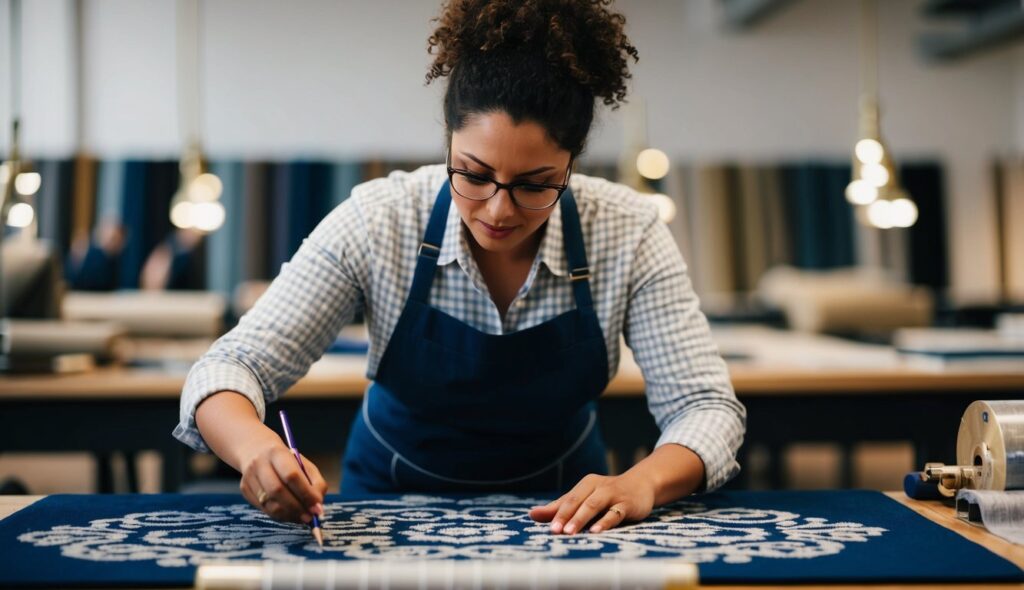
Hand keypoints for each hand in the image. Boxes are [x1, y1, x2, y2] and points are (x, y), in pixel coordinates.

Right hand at [238, 443, 326, 524]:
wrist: (256, 451)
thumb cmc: (287, 461)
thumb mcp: (305, 466)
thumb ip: (316, 484)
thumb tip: (318, 508)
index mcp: (277, 453)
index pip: (291, 475)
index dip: (305, 494)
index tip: (317, 507)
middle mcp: (260, 464)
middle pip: (277, 490)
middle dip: (296, 508)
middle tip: (309, 518)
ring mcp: (249, 477)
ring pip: (269, 503)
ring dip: (288, 515)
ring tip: (302, 518)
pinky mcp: (245, 489)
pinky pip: (263, 508)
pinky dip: (279, 516)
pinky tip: (290, 515)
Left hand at [528, 472, 655, 533]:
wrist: (642, 484)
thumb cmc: (608, 494)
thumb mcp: (585, 497)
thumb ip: (560, 507)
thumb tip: (532, 514)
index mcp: (586, 484)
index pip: (568, 499)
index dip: (556, 513)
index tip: (546, 527)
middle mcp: (598, 487)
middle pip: (578, 501)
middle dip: (565, 516)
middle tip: (555, 531)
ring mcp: (613, 495)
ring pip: (594, 505)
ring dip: (581, 518)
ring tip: (569, 532)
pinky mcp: (627, 504)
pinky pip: (615, 513)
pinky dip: (605, 521)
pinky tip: (596, 530)